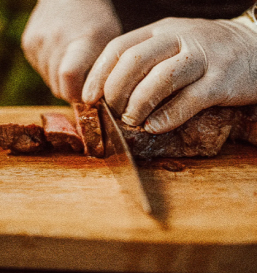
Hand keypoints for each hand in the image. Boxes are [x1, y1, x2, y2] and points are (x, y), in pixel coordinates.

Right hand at [22, 0, 121, 102]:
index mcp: (82, 42)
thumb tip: (96, 103)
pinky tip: (62, 57)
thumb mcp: (111, 45)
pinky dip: (53, 72)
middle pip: (59, 87)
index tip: (87, 97)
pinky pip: (42, 72)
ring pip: (50, 83)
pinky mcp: (29, 44)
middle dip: (73, 92)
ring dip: (63, 83)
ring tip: (75, 65)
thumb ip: (105, 74)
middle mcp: (56, 41)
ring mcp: (39, 41)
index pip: (70, 76)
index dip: (77, 95)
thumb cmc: (98, 23)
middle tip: (84, 82)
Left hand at [82, 16, 256, 132]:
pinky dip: (168, 116)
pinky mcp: (222, 81)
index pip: (119, 48)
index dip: (99, 74)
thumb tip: (113, 90)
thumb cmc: (205, 53)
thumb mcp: (172, 46)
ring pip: (161, 78)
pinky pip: (189, 99)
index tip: (89, 97)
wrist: (253, 46)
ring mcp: (202, 58)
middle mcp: (179, 38)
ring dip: (139, 104)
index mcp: (160, 31)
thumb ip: (146, 61)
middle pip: (135, 62)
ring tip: (132, 121)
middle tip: (114, 111)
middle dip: (116, 90)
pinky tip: (155, 127)